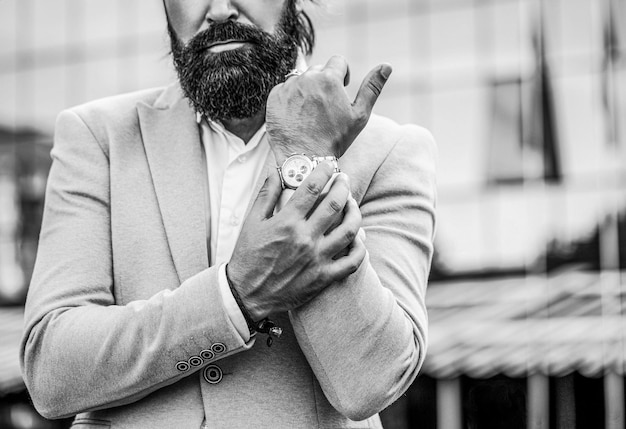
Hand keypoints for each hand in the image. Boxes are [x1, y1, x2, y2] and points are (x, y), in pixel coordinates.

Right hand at [226, 163, 365, 320]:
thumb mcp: (251, 222)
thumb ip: (266, 195)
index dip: (323, 172)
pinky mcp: (323, 277)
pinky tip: (358, 237)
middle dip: (343, 186)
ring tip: (352, 204)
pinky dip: (360, 248)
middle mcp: (304, 238)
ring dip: (355, 212)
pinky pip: (352, 262)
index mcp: (287, 222)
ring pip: (349, 230)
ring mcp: (316, 258)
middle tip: (343, 180)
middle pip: (335, 204)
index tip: (328, 166)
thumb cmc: (248, 257)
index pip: (311, 188)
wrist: (246, 293)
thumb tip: (276, 173)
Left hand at [266, 56, 391, 162]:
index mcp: (329, 79)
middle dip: (323, 83)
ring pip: (300, 79)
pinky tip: (297, 117)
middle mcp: (306, 78)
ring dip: (306, 90)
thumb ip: (372, 87)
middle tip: (325, 107)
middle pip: (318, 70)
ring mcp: (288, 87)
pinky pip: (284, 90)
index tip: (341, 89)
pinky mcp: (273, 97)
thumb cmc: (335, 139)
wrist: (305, 160)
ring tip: (310, 114)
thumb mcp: (359, 116)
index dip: (342, 75)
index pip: (338, 61)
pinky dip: (290, 99)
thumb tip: (387, 66)